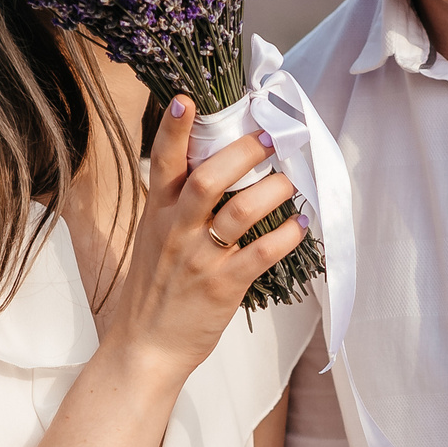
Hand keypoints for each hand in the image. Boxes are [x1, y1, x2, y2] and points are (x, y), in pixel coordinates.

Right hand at [98, 94, 303, 378]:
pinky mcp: (222, 286)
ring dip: (272, 191)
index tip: (186, 99)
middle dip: (242, 153)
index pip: (162, 162)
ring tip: (292, 182)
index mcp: (157, 213)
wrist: (145, 347)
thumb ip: (176, 204)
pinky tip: (301, 226)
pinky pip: (260, 254)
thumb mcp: (154, 238)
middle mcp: (176, 230)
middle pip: (207, 178)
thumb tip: (214, 167)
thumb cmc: (155, 291)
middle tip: (269, 139)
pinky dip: (285, 236)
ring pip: (238, 212)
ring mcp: (198, 258)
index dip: (173, 128)